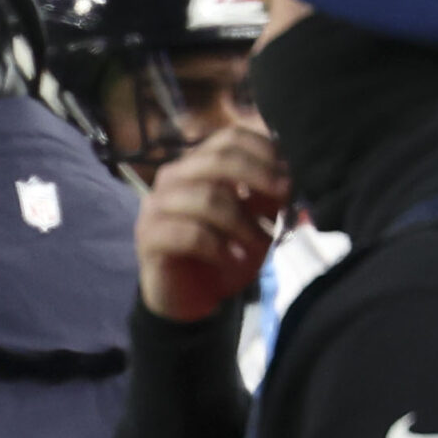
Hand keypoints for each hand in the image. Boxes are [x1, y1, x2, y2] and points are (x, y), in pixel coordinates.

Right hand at [136, 129, 290, 322]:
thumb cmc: (221, 254)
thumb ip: (266, 195)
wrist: (190, 299)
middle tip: (284, 200)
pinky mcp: (148, 238)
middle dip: (258, 177)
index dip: (264, 152)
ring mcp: (156, 206)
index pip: (229, 139)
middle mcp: (173, 178)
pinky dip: (219, 247)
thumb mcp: (254, 220)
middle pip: (218, 159)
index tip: (289, 178)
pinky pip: (190, 234)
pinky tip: (233, 258)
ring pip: (207, 197)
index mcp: (197, 165)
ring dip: (242, 222)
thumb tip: (287, 174)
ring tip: (260, 243)